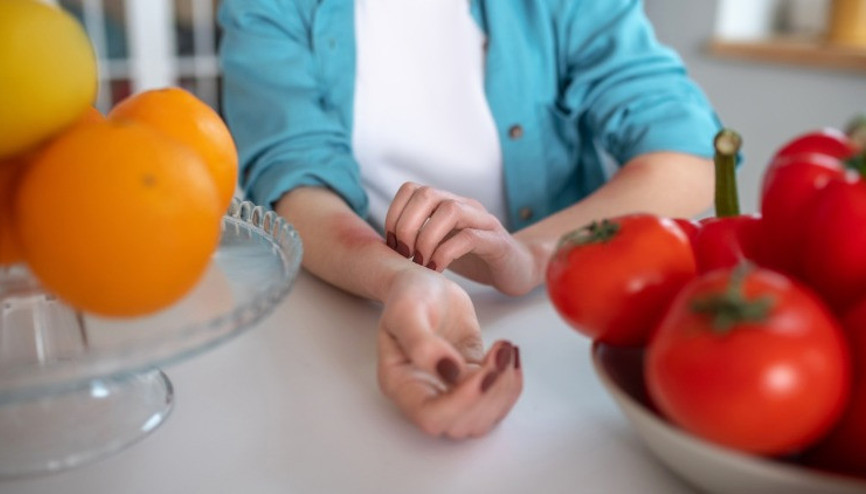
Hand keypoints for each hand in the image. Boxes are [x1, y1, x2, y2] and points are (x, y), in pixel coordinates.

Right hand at [377, 267, 522, 438]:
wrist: (425, 284)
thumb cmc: (409, 295)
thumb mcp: (407, 310)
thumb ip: (421, 342)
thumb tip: (447, 372)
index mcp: (400, 383)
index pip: (431, 416)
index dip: (462, 403)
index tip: (486, 371)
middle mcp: (424, 395)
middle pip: (460, 424)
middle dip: (490, 394)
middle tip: (502, 352)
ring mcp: (449, 391)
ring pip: (482, 418)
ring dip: (504, 389)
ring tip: (507, 350)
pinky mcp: (472, 381)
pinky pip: (495, 399)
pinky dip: (511, 383)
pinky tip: (511, 354)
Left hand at [384, 182, 539, 295]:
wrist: (519, 268)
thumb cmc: (475, 258)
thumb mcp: (440, 243)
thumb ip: (418, 236)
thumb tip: (383, 244)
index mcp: (447, 203)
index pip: (411, 189)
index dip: (394, 214)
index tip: (391, 245)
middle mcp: (464, 205)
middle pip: (427, 194)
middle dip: (407, 225)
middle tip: (404, 255)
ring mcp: (483, 221)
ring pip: (450, 211)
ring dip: (426, 239)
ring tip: (421, 263)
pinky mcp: (497, 242)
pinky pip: (469, 238)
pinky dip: (447, 254)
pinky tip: (438, 270)